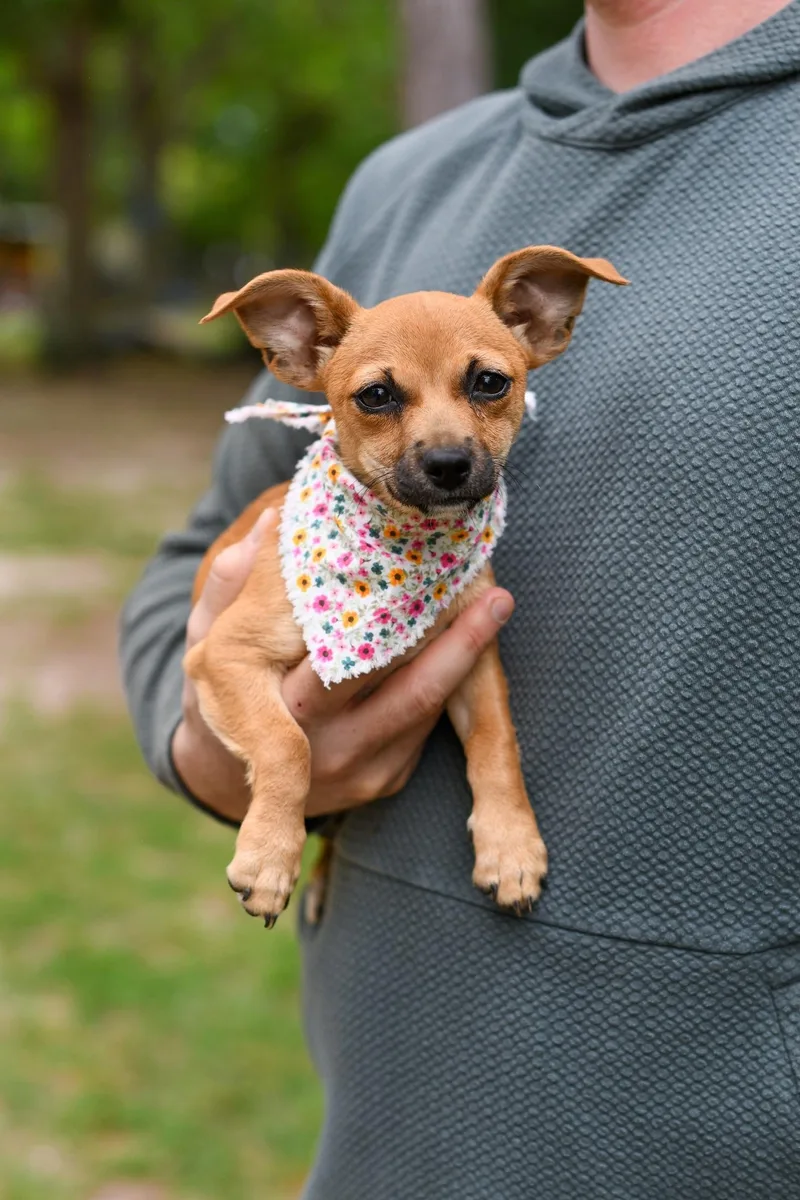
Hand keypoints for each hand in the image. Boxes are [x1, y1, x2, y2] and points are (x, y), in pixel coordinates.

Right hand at [172, 510, 514, 821]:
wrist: (224, 780)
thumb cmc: (220, 692)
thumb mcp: (206, 641)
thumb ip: (230, 586)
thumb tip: (274, 521)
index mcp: (272, 713)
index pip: (335, 670)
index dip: (382, 629)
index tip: (417, 582)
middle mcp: (320, 750)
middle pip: (402, 693)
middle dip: (452, 642)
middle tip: (489, 588)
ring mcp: (356, 772)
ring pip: (423, 708)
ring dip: (464, 656)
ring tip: (496, 603)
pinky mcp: (382, 781)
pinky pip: (423, 728)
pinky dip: (446, 681)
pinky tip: (467, 639)